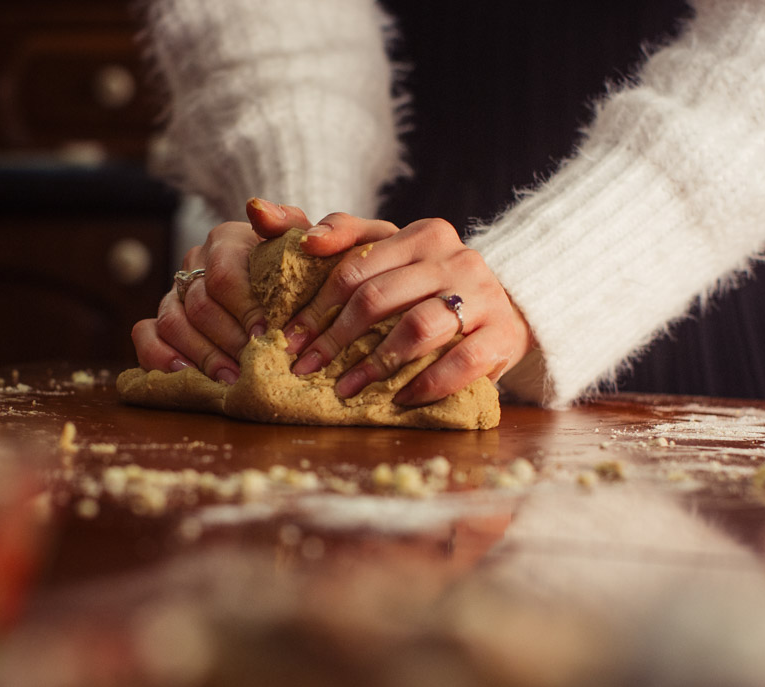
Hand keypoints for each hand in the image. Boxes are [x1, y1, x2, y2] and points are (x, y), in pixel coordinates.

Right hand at [130, 198, 312, 382]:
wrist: (293, 284)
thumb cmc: (304, 268)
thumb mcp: (307, 244)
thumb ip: (292, 224)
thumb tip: (257, 210)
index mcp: (227, 240)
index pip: (224, 275)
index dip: (244, 309)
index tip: (268, 335)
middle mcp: (196, 262)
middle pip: (199, 304)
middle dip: (228, 340)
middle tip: (253, 368)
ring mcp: (176, 291)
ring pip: (172, 322)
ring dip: (202, 355)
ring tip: (232, 380)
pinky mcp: (163, 318)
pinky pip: (146, 335)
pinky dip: (161, 357)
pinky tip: (188, 376)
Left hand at [283, 212, 531, 405]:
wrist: (506, 312)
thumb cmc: (429, 287)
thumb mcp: (388, 255)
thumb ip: (333, 235)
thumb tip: (258, 211)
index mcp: (422, 234)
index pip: (354, 264)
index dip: (315, 305)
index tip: (289, 338)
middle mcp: (455, 256)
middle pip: (379, 296)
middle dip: (334, 339)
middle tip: (306, 369)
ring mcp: (483, 293)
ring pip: (418, 326)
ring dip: (375, 363)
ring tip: (346, 388)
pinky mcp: (503, 333)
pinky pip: (463, 360)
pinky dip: (427, 382)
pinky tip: (401, 398)